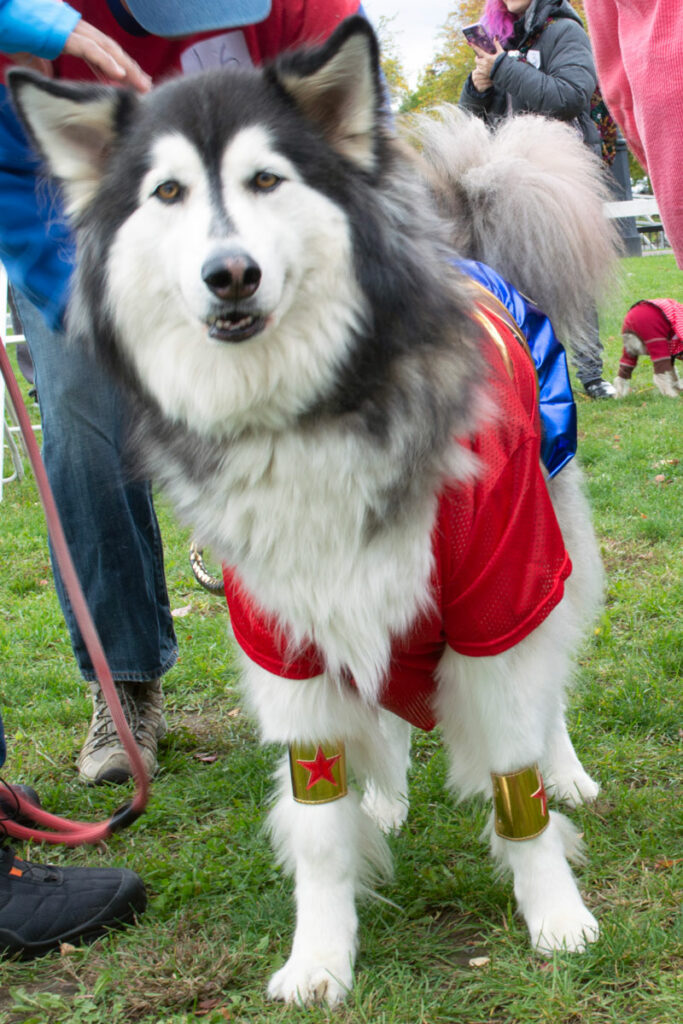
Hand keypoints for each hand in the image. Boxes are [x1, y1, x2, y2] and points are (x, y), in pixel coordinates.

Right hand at [9, 19, 150, 92]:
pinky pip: (90, 49)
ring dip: (126, 69)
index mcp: (70, 33)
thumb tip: (46, 77)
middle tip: (146, 88)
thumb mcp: (30, 53)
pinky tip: (120, 75)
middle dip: (130, 69)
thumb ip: (41, 64)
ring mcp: (71, 29)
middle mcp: (75, 28)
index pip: (101, 51)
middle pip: (110, 50)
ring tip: (142, 85)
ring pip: (106, 49)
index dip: (117, 66)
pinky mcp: (63, 33)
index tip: (131, 83)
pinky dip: (106, 62)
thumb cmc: (10, 28)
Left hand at [470, 38, 504, 92]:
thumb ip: (497, 45)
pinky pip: (479, 71)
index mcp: (488, 57)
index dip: (474, 46)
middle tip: (482, 59)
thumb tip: (495, 37)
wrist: (505, 72)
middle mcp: (484, 63)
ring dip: (480, 64)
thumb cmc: (503, 62)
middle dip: (478, 59)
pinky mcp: (483, 75)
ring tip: (485, 65)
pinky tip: (485, 70)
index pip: (479, 51)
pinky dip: (481, 70)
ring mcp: (483, 70)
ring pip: (477, 66)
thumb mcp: (500, 52)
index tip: (469, 43)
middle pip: (476, 59)